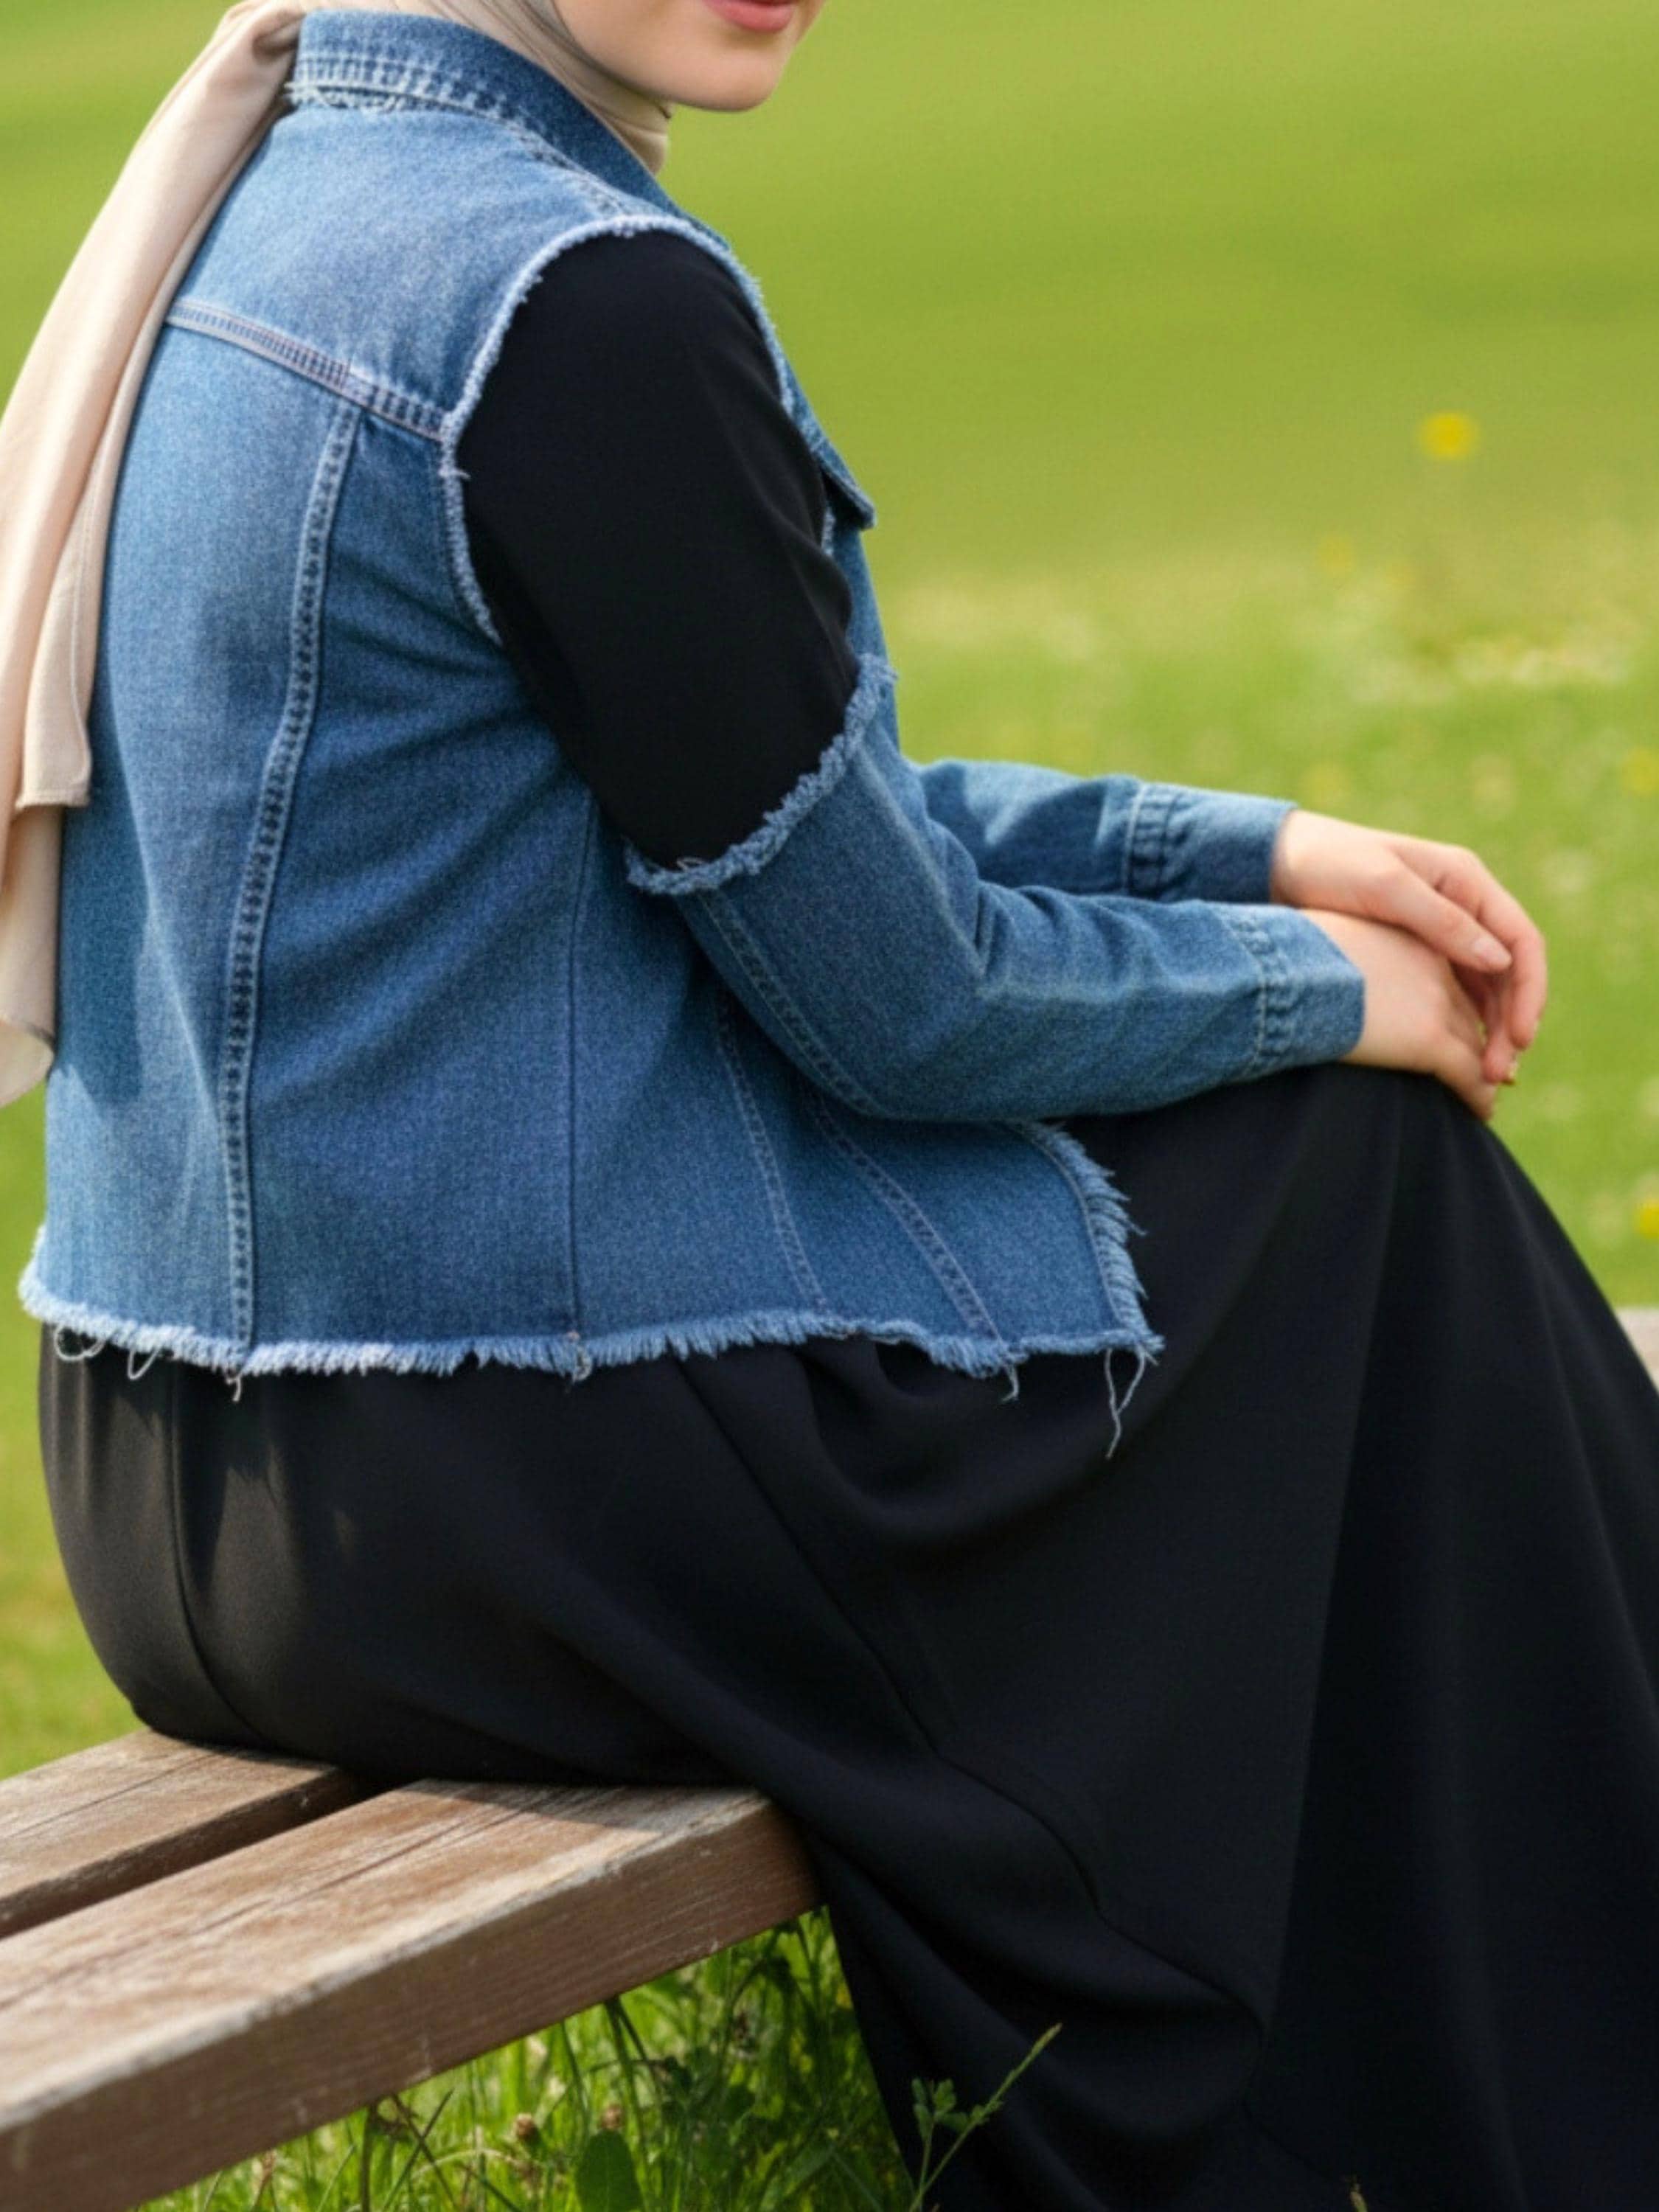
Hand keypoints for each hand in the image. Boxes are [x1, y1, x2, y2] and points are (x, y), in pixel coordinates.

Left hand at [1269, 808, 1547, 1083]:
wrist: (1277, 862)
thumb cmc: (1328, 864)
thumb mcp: (1384, 887)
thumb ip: (1442, 922)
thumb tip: (1501, 962)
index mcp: (1466, 880)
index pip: (1523, 940)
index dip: (1529, 992)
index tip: (1521, 1037)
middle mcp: (1463, 905)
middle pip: (1510, 971)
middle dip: (1511, 1021)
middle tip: (1501, 1072)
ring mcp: (1441, 930)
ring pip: (1486, 987)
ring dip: (1491, 1029)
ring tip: (1487, 1076)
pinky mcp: (1416, 953)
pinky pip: (1456, 991)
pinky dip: (1464, 1023)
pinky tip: (1460, 1057)